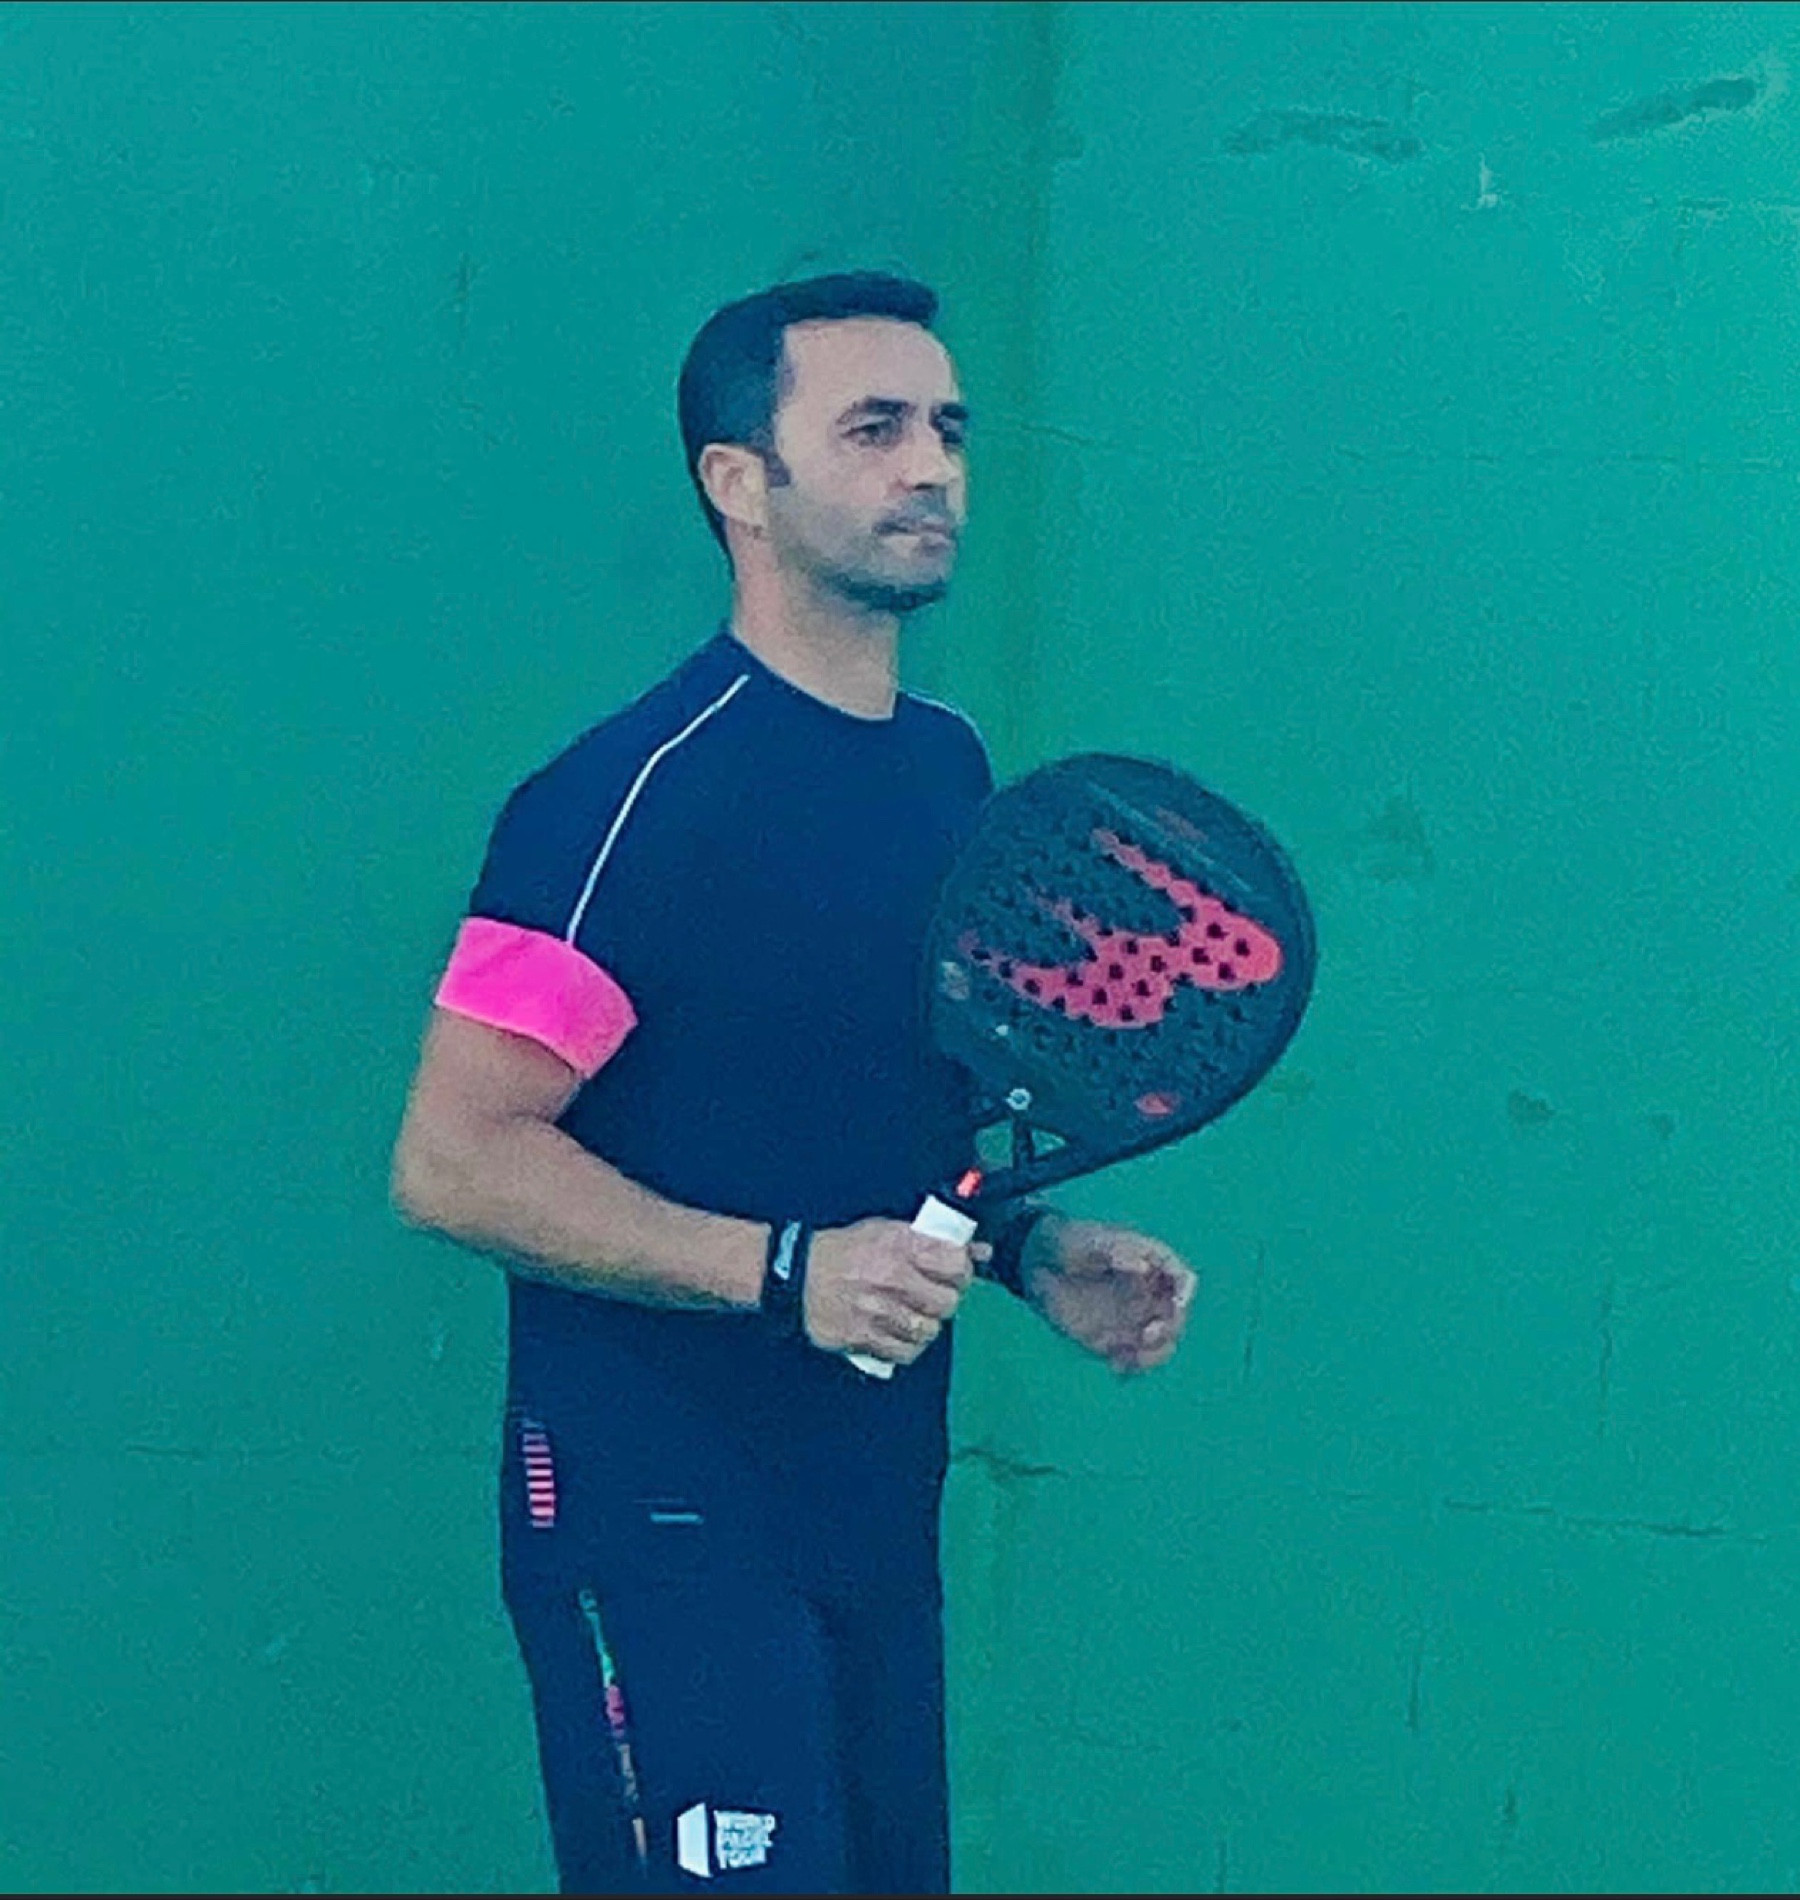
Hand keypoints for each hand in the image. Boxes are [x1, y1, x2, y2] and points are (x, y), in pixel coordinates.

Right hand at [804, 1218, 989, 1367]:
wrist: (795, 1275)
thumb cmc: (842, 1251)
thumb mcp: (887, 1230)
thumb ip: (935, 1240)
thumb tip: (981, 1250)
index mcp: (899, 1244)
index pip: (956, 1262)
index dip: (963, 1270)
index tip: (956, 1271)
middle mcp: (891, 1277)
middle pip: (947, 1302)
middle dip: (946, 1300)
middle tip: (935, 1295)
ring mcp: (877, 1310)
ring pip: (929, 1330)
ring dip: (926, 1324)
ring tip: (914, 1314)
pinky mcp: (863, 1337)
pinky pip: (905, 1351)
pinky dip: (908, 1346)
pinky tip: (900, 1332)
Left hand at [1023, 1217, 1196, 1376]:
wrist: (1038, 1266)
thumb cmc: (1066, 1244)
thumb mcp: (1085, 1241)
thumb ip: (1114, 1250)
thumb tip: (1143, 1266)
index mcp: (1151, 1263)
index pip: (1182, 1278)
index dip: (1185, 1292)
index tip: (1176, 1305)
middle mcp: (1150, 1293)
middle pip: (1177, 1316)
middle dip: (1169, 1329)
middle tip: (1147, 1335)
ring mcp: (1135, 1318)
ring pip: (1162, 1343)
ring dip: (1154, 1355)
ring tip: (1127, 1358)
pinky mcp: (1116, 1339)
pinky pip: (1135, 1359)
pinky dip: (1132, 1367)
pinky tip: (1115, 1368)